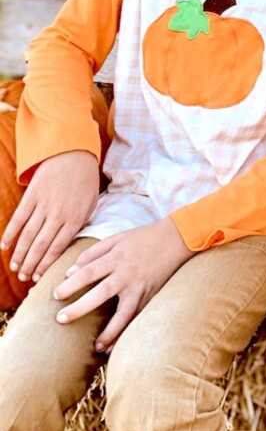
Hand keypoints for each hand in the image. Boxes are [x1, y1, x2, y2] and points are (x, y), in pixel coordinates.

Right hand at [0, 150, 99, 282]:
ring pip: (28, 235)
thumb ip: (81, 223)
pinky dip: (10, 233)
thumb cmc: (85, 180)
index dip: (46, 265)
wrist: (74, 153)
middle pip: (40, 246)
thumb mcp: (91, 203)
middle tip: (23, 278)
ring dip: (19, 254)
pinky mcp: (32, 195)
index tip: (38, 277)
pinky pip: (19, 218)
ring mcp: (43, 205)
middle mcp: (58, 214)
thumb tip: (69, 243)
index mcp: (75, 219)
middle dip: (30, 264)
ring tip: (15, 268)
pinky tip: (4, 246)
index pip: (57, 248)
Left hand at [53, 217, 192, 350]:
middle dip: (80, 307)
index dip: (71, 284)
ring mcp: (141, 286)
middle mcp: (127, 273)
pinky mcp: (152, 295)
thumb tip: (71, 271)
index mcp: (116, 257)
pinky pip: (138, 317)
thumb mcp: (117, 238)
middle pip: (100, 292)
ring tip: (96, 346)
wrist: (178, 237)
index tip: (56, 295)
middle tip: (61, 319)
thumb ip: (93, 253)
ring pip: (123, 312)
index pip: (88, 272)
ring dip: (109, 331)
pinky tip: (116, 345)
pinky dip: (127, 331)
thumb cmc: (144, 237)